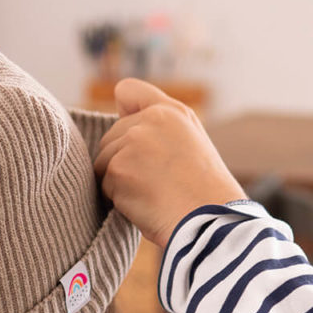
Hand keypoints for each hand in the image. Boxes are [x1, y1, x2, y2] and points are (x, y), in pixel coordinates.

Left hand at [93, 78, 245, 246]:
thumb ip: (158, 128)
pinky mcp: (118, 168)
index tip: (132, 138)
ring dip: (118, 183)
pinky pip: (103, 185)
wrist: (210, 222)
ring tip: (151, 194)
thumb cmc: (201, 194)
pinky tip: (144, 204)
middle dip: (121, 161)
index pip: (127, 91)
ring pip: (102, 162)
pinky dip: (117, 200)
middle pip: (109, 138)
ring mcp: (132, 142)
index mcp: (171, 112)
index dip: (121, 113)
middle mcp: (150, 120)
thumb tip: (119, 112)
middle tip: (155, 183)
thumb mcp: (190, 144)